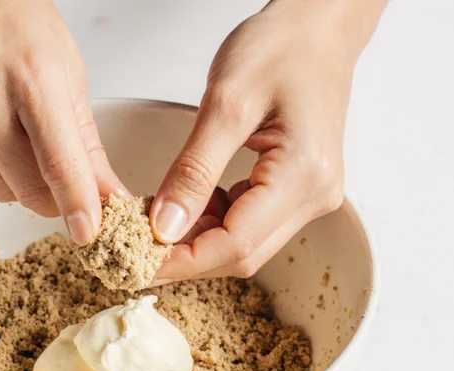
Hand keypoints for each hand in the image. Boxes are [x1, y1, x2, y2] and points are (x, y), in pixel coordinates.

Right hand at [0, 0, 125, 244]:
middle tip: (67, 183)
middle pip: (28, 191)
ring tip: (18, 128)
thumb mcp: (66, 67)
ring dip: (19, 177)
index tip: (89, 233)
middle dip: (54, 197)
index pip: (59, 165)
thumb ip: (85, 140)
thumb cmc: (8, 13)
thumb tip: (105, 194)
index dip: (78, 206)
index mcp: (30, 79)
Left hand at [151, 0, 384, 279]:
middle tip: (135, 248)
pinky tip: (190, 202)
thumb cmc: (281, 47)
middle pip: (242, 254)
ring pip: (246, 244)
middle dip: (187, 257)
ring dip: (199, 240)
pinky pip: (253, 223)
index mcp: (304, 175)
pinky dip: (215, 222)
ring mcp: (312, 195)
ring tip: (156, 221)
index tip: (136, 262)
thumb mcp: (226, 103)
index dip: (182, 261)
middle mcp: (317, 195)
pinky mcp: (301, 189)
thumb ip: (194, 170)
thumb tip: (164, 228)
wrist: (319, 25)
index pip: (235, 245)